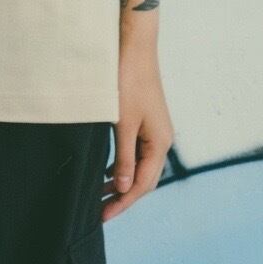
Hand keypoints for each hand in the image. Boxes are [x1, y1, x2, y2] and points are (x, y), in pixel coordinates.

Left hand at [105, 41, 172, 220]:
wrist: (135, 47)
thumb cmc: (128, 82)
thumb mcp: (123, 123)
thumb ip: (124, 157)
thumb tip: (124, 188)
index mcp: (160, 144)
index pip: (142, 185)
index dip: (123, 203)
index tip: (102, 216)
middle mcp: (162, 140)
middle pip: (144, 180)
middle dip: (123, 197)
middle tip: (100, 212)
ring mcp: (156, 131)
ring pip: (140, 167)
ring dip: (122, 182)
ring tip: (100, 195)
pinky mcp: (147, 122)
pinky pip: (137, 153)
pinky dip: (123, 166)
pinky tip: (108, 172)